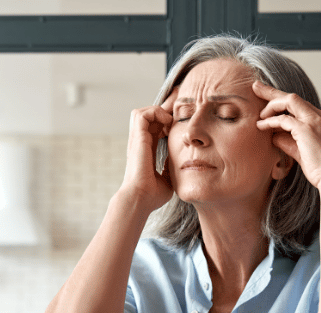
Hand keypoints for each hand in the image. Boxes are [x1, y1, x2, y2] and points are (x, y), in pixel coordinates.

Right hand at [120, 88, 178, 210]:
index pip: (156, 127)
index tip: (182, 117)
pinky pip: (143, 114)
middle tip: (181, 104)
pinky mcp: (137, 138)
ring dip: (158, 111)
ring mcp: (137, 139)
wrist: (141, 198)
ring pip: (143, 112)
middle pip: (150, 115)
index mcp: (147, 150)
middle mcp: (140, 142)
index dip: (167, 119)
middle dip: (166, 108)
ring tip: (171, 119)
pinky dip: (155, 113)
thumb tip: (182, 161)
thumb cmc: (152, 194)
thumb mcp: (168, 177)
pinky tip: (167, 122)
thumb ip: (172, 166)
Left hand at [253, 81, 320, 191]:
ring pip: (289, 101)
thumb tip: (273, 135)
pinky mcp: (307, 129)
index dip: (283, 102)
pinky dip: (271, 121)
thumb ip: (289, 142)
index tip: (269, 100)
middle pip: (294, 97)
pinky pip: (284, 119)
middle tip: (256, 86)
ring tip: (259, 115)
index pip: (301, 105)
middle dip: (272, 91)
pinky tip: (261, 126)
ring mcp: (316, 121)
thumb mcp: (303, 153)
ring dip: (271, 106)